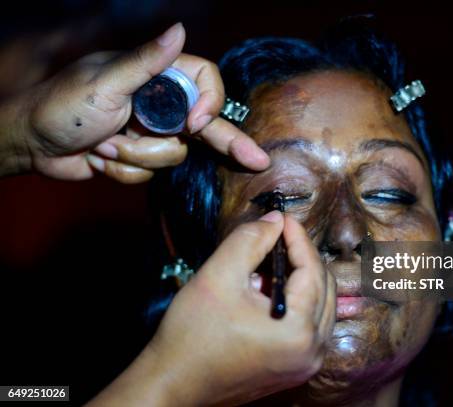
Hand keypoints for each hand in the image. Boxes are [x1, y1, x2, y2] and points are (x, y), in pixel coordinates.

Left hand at [1, 23, 268, 181]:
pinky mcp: (141, 158)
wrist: (32, 144)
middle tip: (257, 160)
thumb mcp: (107, 82)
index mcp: (157, 76)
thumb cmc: (63, 105)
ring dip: (136, 156)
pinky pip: (151, 174)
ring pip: (173, 156)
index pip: (205, 82)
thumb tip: (180, 29)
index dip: (209, 103)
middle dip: (229, 144)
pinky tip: (100, 158)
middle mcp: (160, 103)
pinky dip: (124, 170)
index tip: (192, 124)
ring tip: (104, 144)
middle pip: (206, 123)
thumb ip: (147, 62)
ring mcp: (152, 133)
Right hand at [89, 212, 335, 405]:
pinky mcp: (295, 369)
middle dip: (301, 258)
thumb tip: (276, 220)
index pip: (312, 270)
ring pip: (321, 305)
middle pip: (323, 287)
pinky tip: (269, 293)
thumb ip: (250, 240)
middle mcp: (312, 351)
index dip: (298, 238)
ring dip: (300, 279)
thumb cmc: (192, 334)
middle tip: (275, 239)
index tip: (282, 218)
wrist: (173, 382)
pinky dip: (297, 302)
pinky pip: (310, 325)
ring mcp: (306, 364)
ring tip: (267, 266)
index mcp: (299, 330)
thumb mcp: (218, 276)